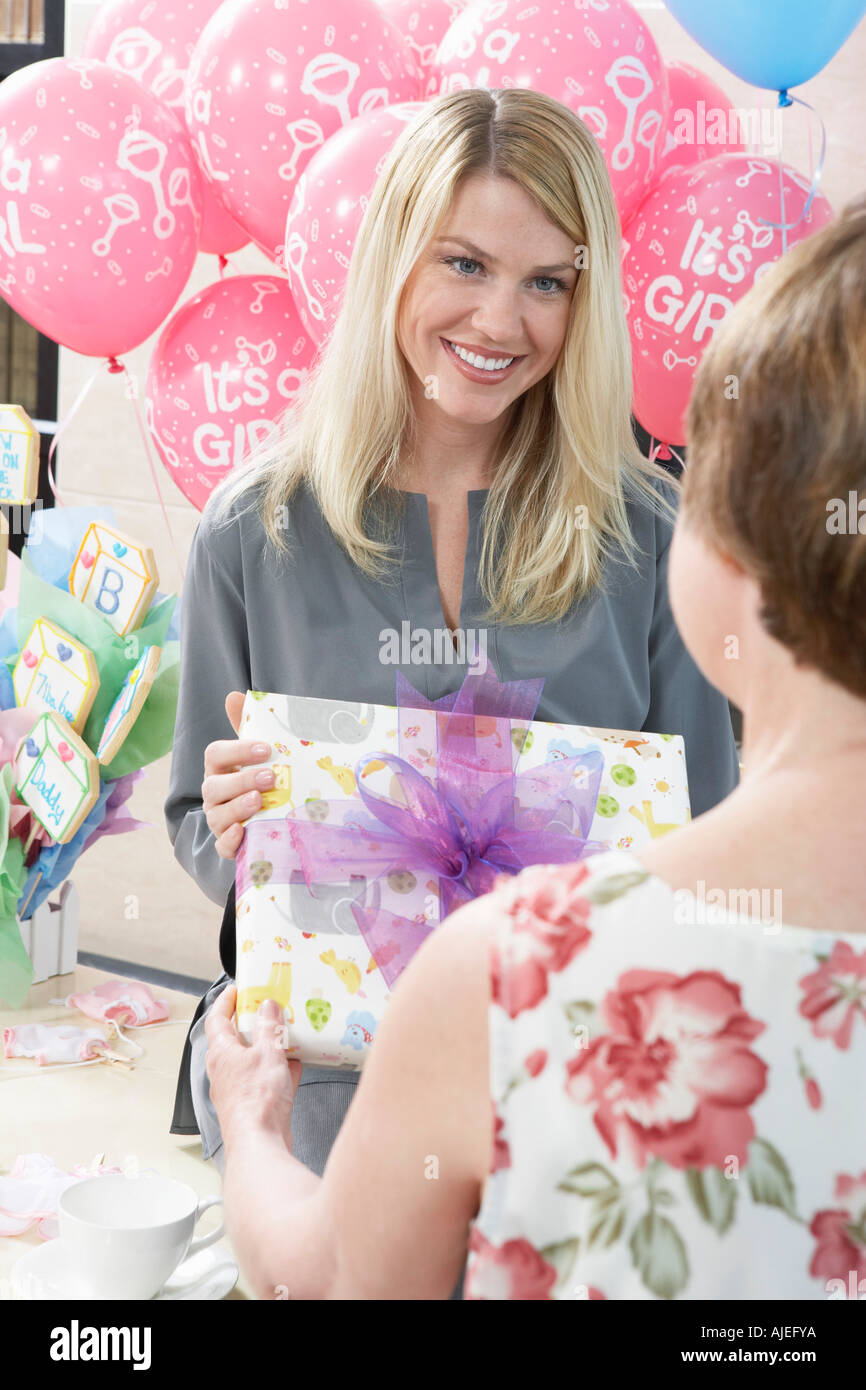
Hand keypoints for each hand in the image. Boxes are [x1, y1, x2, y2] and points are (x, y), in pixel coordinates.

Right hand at [202, 691, 273, 859]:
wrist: (266, 818)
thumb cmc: (260, 778)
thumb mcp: (258, 754)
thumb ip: (247, 727)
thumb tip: (233, 695)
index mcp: (219, 768)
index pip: (216, 754)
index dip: (238, 751)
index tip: (267, 748)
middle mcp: (214, 794)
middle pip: (215, 786)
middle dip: (241, 780)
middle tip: (270, 777)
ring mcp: (219, 820)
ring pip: (218, 816)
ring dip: (238, 808)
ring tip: (260, 801)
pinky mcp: (228, 845)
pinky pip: (223, 846)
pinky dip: (231, 841)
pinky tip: (243, 831)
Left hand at [205, 986, 301, 1150]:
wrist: (259, 1143)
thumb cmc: (256, 1101)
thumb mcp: (268, 1052)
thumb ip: (269, 1027)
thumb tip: (268, 1007)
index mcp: (221, 1053)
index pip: (217, 1019)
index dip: (225, 1001)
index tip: (235, 989)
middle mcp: (224, 1071)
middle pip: (234, 1039)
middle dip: (250, 1024)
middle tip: (265, 1009)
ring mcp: (237, 1089)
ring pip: (251, 1060)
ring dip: (266, 1047)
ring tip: (284, 1035)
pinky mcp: (251, 1104)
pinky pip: (263, 1079)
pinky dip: (277, 1070)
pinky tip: (293, 1066)